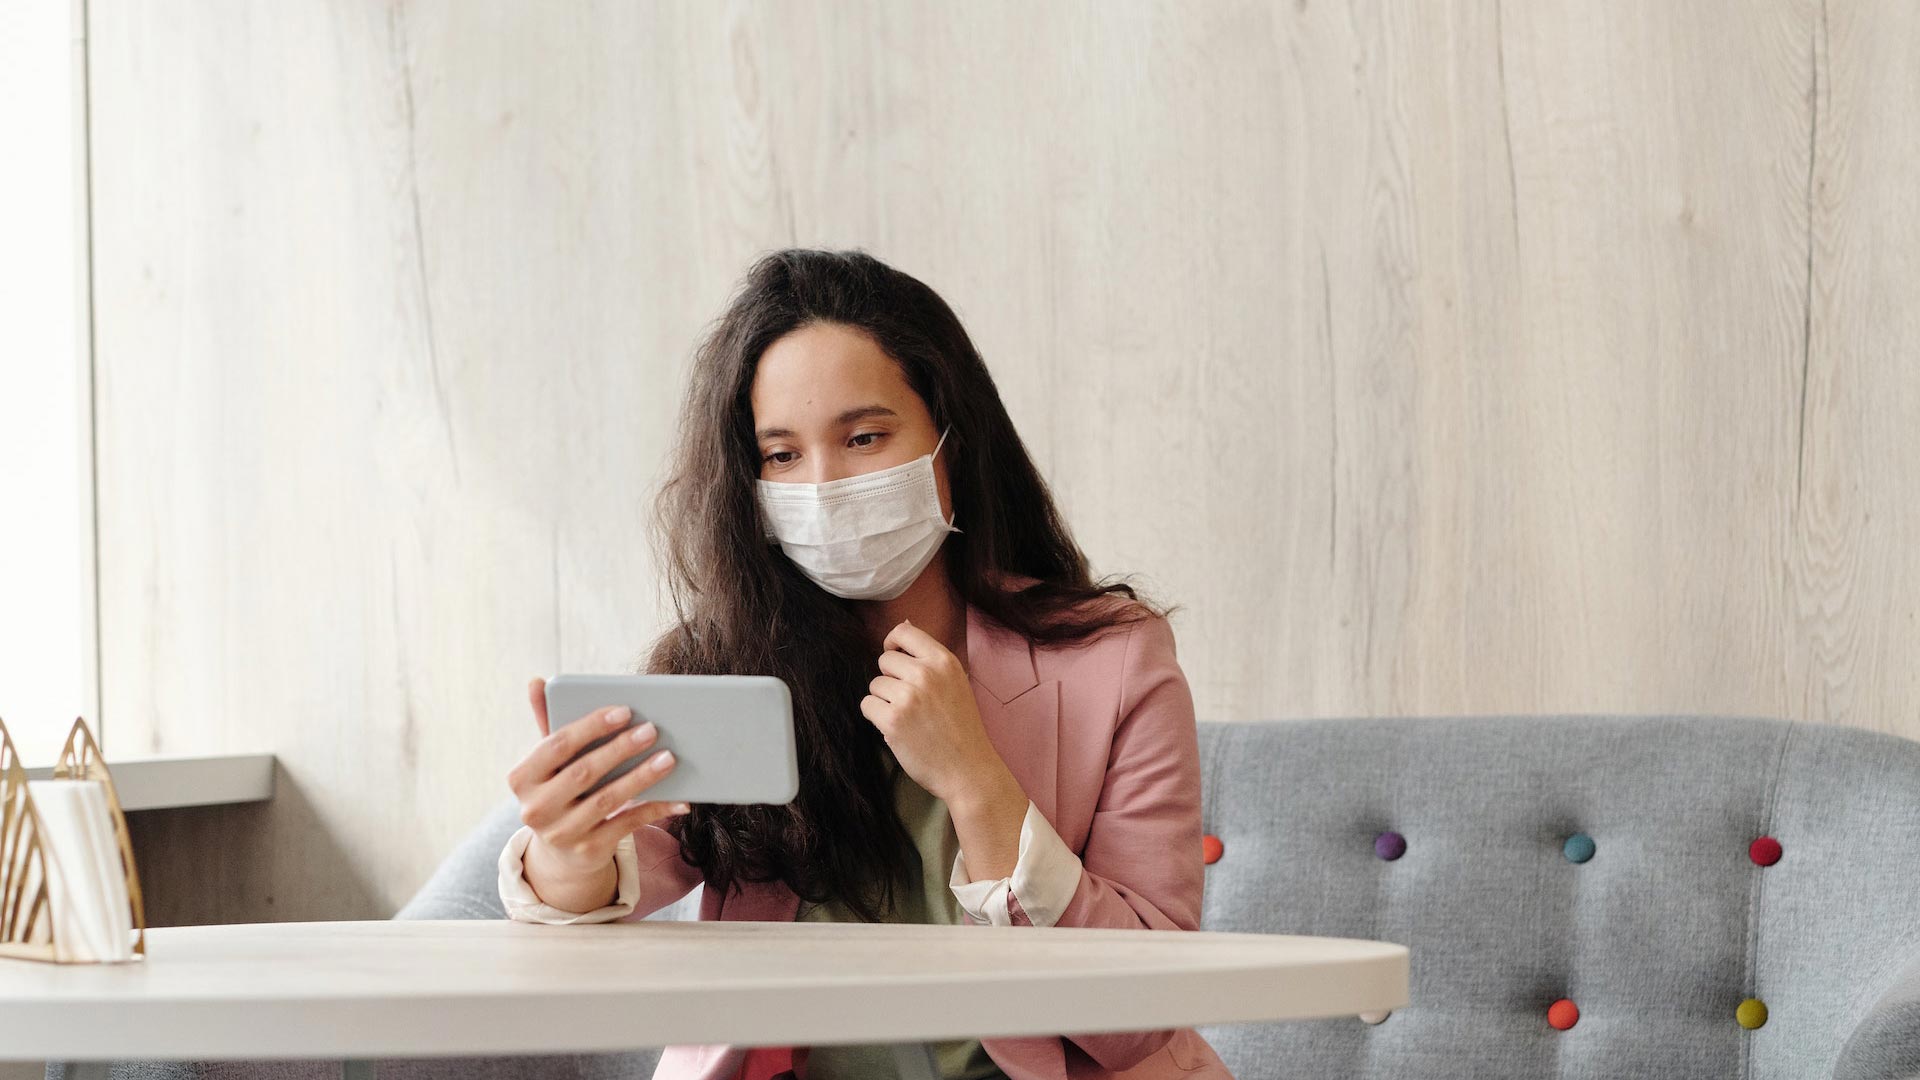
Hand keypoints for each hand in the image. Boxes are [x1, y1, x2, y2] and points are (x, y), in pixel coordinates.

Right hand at [506, 676, 688, 876]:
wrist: (560, 853)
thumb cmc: (558, 789)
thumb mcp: (549, 761)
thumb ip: (547, 721)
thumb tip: (536, 680)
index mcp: (522, 778)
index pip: (557, 745)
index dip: (591, 726)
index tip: (625, 710)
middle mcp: (536, 808)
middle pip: (584, 772)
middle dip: (620, 749)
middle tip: (652, 729)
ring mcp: (561, 833)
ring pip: (607, 800)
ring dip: (641, 777)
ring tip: (669, 758)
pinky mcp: (588, 851)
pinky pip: (626, 825)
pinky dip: (654, 810)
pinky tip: (678, 798)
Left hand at [860, 620, 1012, 804]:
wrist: (968, 768)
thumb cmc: (961, 727)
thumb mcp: (955, 682)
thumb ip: (929, 657)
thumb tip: (903, 624)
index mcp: (944, 661)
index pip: (904, 632)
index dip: (893, 643)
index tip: (896, 658)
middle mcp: (926, 674)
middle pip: (885, 661)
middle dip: (891, 679)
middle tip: (910, 701)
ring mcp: (908, 697)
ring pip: (875, 685)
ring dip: (884, 700)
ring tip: (908, 717)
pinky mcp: (892, 720)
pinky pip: (867, 705)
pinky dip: (877, 717)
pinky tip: (897, 729)